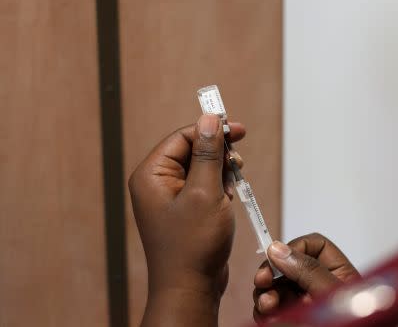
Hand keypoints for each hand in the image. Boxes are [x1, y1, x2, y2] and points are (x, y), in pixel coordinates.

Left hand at [128, 114, 244, 326]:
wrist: (191, 287)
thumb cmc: (193, 244)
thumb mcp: (205, 192)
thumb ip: (208, 153)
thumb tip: (209, 119)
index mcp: (151, 175)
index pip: (182, 137)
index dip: (210, 130)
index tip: (237, 129)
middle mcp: (157, 183)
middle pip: (191, 150)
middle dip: (218, 154)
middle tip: (238, 160)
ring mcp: (170, 198)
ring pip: (200, 168)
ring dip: (221, 171)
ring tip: (233, 184)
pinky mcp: (184, 210)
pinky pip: (203, 186)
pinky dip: (219, 186)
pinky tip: (228, 196)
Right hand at [252, 233, 359, 321]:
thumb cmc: (354, 322)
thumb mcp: (331, 294)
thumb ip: (308, 271)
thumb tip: (279, 249)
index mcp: (338, 273)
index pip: (314, 245)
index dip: (295, 246)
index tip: (278, 256)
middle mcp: (319, 287)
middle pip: (287, 266)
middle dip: (272, 273)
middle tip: (263, 281)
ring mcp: (304, 305)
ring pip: (275, 289)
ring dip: (265, 293)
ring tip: (267, 305)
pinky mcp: (292, 320)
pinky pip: (270, 311)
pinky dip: (264, 312)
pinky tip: (267, 317)